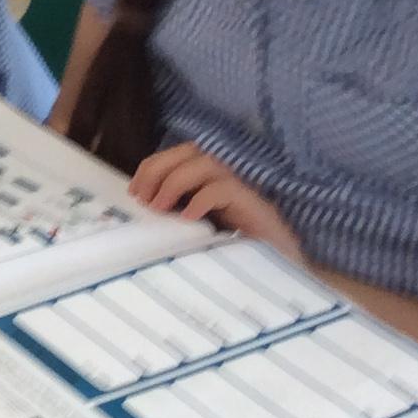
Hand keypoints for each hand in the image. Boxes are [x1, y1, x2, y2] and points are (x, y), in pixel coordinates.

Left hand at [129, 143, 303, 259]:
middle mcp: (229, 173)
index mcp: (214, 176)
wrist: (284, 267)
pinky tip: (189, 218)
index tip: (134, 193)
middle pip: (188, 151)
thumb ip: (181, 211)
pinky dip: (202, 199)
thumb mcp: (203, 227)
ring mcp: (244, 185)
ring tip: (159, 207)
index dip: (151, 168)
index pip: (177, 155)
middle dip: (158, 170)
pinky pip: (224, 189)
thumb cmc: (241, 247)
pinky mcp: (254, 202)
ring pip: (205, 163)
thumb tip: (146, 210)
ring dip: (175, 181)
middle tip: (142, 199)